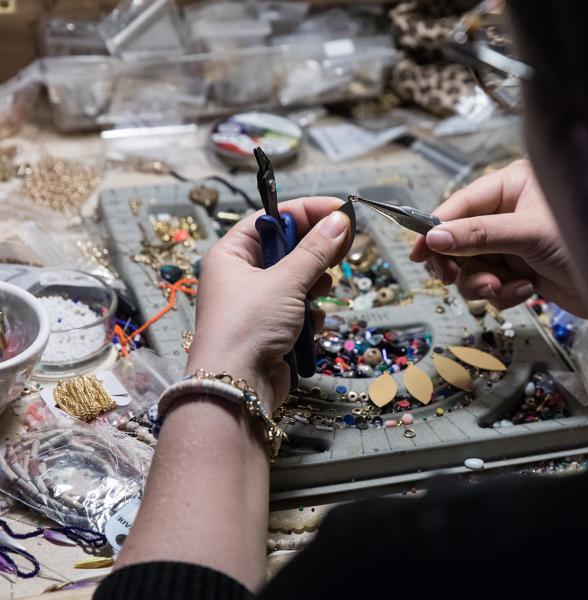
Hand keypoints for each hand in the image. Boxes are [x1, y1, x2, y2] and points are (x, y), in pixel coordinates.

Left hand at [186, 197, 350, 409]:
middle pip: (288, 248)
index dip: (307, 211)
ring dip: (314, 287)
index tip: (341, 210)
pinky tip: (309, 325)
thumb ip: (315, 250)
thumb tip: (339, 221)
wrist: (237, 386)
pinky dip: (310, 314)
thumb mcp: (285, 281)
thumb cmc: (249, 326)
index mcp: (232, 254)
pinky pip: (301, 309)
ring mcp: (259, 304)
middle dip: (314, 253)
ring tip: (318, 293)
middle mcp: (242, 275)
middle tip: (340, 251)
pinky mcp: (274, 329)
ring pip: (300, 280)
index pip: (272, 218)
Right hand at [410, 160, 587, 316]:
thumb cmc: (585, 242)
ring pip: (475, 267)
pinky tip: (526, 292)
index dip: (436, 227)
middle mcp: (513, 212)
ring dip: (483, 282)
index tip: (418, 251)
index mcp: (514, 186)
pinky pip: (495, 285)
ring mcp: (518, 244)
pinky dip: (505, 293)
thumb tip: (434, 238)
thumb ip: (478, 236)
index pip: (462, 203)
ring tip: (502, 288)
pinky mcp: (525, 272)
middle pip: (462, 238)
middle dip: (460, 262)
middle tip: (451, 277)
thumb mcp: (527, 234)